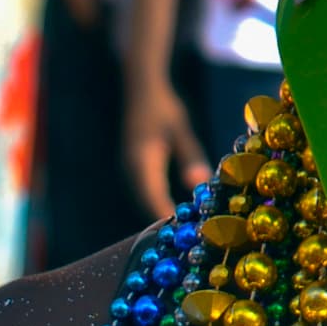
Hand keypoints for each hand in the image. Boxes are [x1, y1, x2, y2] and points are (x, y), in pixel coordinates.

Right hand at [123, 72, 210, 219]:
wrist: (140, 89)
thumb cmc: (164, 106)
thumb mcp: (180, 129)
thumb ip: (189, 155)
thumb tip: (197, 182)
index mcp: (141, 159)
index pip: (152, 195)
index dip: (166, 214)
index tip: (183, 230)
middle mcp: (131, 168)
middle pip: (146, 201)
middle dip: (164, 218)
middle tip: (186, 236)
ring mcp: (129, 168)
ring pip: (144, 197)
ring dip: (160, 210)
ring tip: (183, 227)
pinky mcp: (133, 167)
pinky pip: (144, 189)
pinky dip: (157, 200)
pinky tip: (174, 209)